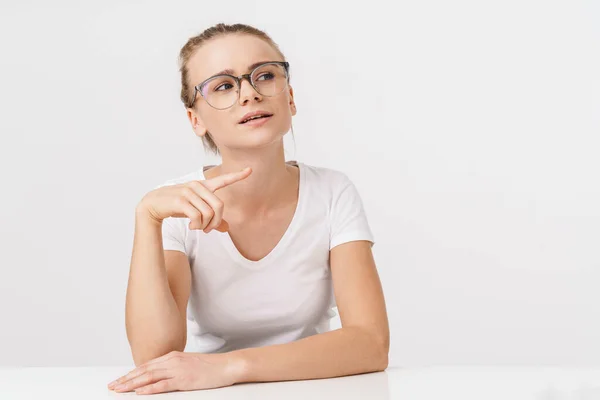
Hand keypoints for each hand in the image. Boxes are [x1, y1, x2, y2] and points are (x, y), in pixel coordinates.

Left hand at [107, 350, 245, 394]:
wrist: (227, 365)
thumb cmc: (210, 367)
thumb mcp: (188, 364)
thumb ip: (174, 367)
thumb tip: (160, 375)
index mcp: (172, 356)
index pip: (146, 365)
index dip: (131, 373)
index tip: (119, 380)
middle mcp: (172, 361)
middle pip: (144, 371)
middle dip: (126, 380)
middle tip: (112, 386)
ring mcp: (178, 370)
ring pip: (149, 377)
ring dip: (132, 384)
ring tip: (119, 390)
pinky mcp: (185, 380)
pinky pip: (164, 385)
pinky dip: (150, 389)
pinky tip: (140, 393)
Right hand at [137, 167, 251, 232]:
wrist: (152, 205)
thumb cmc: (176, 207)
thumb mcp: (196, 211)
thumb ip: (212, 219)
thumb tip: (227, 229)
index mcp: (203, 186)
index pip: (223, 180)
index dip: (237, 176)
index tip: (250, 170)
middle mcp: (197, 186)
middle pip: (219, 206)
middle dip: (216, 222)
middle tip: (208, 230)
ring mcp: (189, 192)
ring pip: (209, 213)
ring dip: (205, 226)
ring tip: (197, 228)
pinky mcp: (181, 200)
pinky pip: (197, 217)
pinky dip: (196, 225)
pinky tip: (191, 226)